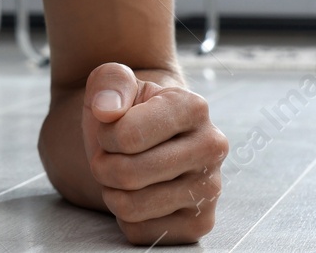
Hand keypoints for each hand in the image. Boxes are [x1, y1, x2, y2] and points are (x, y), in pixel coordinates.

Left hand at [81, 63, 227, 244]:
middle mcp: (212, 148)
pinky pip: (139, 232)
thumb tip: (106, 110)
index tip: (114, 128)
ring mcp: (210, 189)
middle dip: (103, 166)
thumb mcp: (113, 82)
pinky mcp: (199, 224)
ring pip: (131, 208)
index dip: (105, 136)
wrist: (145, 140)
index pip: (127, 136)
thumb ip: (108, 82)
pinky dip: (126, 218)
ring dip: (113, 192)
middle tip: (111, 156)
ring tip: (125, 173)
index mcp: (193, 107)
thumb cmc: (127, 109)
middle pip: (128, 175)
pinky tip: (141, 195)